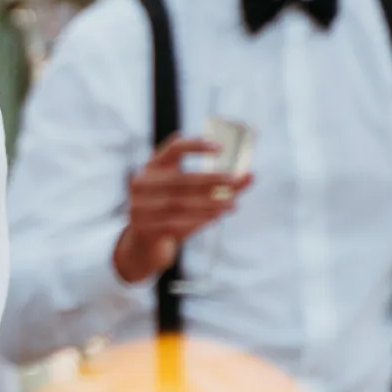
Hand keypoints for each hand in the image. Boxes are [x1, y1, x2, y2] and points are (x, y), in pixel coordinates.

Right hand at [110, 137, 248, 284]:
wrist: (144, 245)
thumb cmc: (173, 214)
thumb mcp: (191, 196)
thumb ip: (219, 185)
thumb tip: (251, 175)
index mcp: (153, 167)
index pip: (173, 148)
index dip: (195, 145)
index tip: (220, 148)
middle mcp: (142, 184)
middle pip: (179, 179)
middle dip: (209, 179)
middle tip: (233, 180)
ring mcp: (140, 207)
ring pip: (180, 203)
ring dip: (209, 203)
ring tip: (232, 203)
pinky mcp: (144, 229)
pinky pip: (175, 223)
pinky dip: (198, 219)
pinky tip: (216, 217)